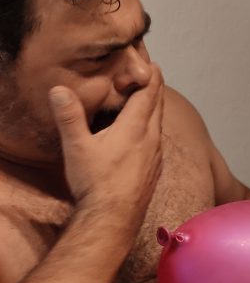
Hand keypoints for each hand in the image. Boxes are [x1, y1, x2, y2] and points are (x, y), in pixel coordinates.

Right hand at [49, 65, 164, 234]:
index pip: (148, 94)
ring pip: (158, 124)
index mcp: (136, 128)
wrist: (114, 219)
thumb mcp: (77, 147)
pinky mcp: (155, 170)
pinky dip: (153, 128)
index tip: (152, 63)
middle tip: (152, 74)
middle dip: (155, 88)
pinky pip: (157, 142)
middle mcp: (151, 139)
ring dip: (154, 109)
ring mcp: (156, 156)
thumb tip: (59, 90)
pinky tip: (145, 135)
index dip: (151, 77)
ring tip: (148, 100)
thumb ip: (70, 117)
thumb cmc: (96, 182)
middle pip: (157, 107)